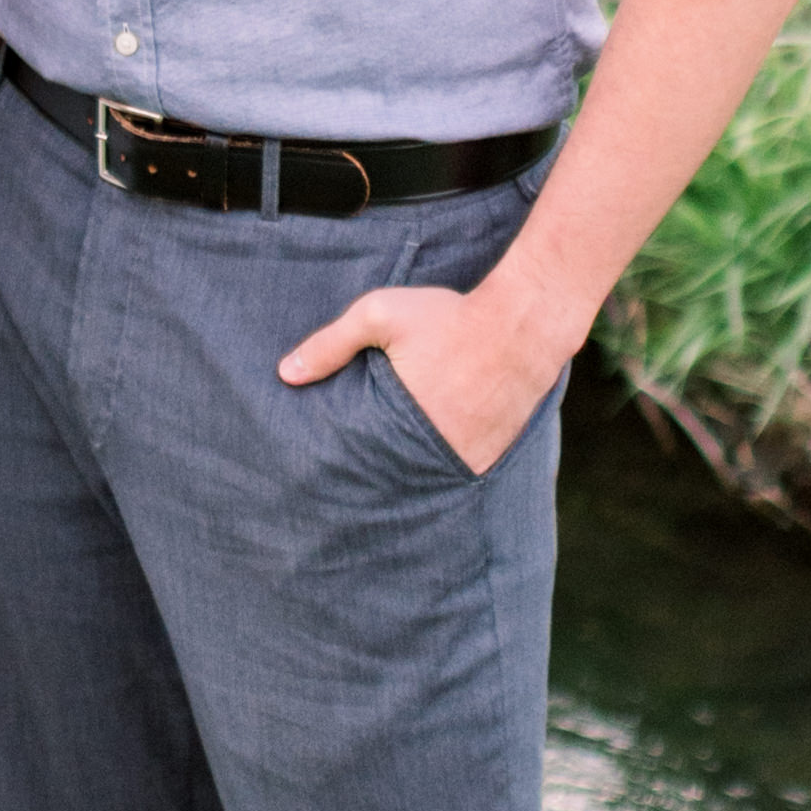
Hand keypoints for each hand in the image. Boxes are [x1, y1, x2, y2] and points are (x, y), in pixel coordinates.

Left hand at [277, 278, 569, 476]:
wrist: (524, 325)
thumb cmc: (450, 317)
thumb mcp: (381, 315)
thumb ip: (332, 343)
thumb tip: (285, 373)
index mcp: (398, 423)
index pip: (354, 462)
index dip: (336, 468)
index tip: (315, 473)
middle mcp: (432, 452)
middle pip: (386, 481)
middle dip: (366, 482)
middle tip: (339, 494)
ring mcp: (464, 462)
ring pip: (420, 484)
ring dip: (401, 481)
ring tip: (378, 485)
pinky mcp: (487, 461)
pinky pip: (453, 477)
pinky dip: (436, 474)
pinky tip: (421, 468)